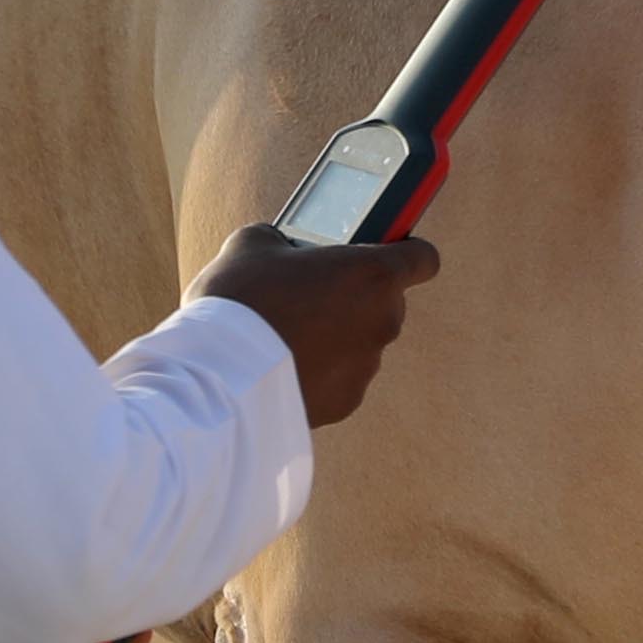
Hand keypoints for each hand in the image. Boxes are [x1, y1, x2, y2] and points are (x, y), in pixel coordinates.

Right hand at [194, 224, 436, 426]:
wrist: (218, 376)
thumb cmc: (241, 299)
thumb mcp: (254, 244)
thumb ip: (285, 240)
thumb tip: (282, 247)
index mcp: (373, 273)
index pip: (423, 257)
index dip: (405, 250)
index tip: (384, 250)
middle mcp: (384, 320)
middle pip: (385, 301)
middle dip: (353, 295)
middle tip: (308, 293)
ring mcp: (368, 365)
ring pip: (361, 341)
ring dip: (334, 335)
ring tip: (285, 333)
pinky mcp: (348, 401)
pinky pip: (341, 376)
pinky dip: (320, 371)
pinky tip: (282, 364)